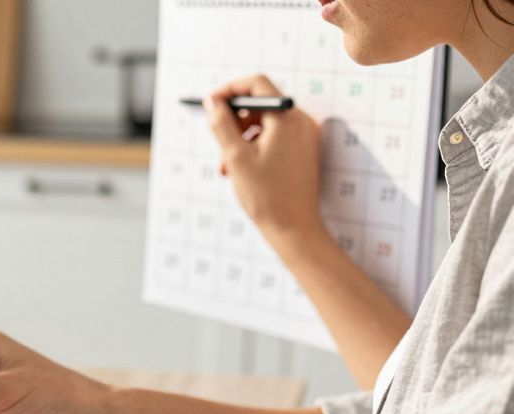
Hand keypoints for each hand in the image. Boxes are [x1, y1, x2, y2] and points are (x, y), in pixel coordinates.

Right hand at [204, 75, 325, 247]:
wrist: (293, 228)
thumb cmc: (266, 195)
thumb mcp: (235, 157)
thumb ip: (222, 124)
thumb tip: (212, 102)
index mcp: (287, 118)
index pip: (257, 84)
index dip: (230, 90)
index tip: (211, 104)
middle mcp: (300, 121)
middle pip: (259, 104)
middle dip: (233, 121)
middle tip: (216, 142)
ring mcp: (303, 136)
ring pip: (263, 123)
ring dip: (239, 139)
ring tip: (225, 166)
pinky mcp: (302, 150)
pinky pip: (273, 137)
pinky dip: (253, 147)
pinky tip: (240, 170)